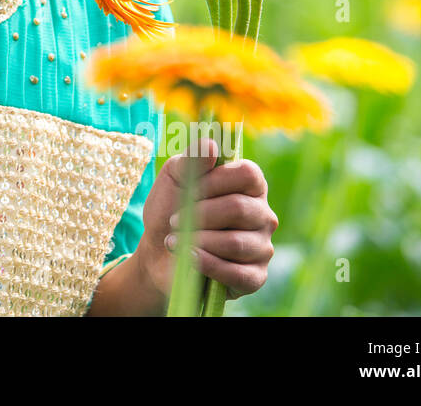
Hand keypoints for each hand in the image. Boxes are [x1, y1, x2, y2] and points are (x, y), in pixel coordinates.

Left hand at [136, 136, 277, 303]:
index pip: (248, 174)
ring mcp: (262, 246)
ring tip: (174, 240)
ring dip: (198, 241)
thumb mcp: (173, 178)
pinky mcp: (255, 276)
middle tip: (173, 220)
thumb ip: (191, 160)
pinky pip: (239, 273)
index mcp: (248, 185)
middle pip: (239, 208)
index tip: (188, 190)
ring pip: (236, 243)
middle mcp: (262, 214)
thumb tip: (211, 144)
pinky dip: (209, 265)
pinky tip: (189, 259)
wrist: (158, 252)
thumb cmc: (170, 208)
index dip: (216, 181)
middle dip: (199, 215)